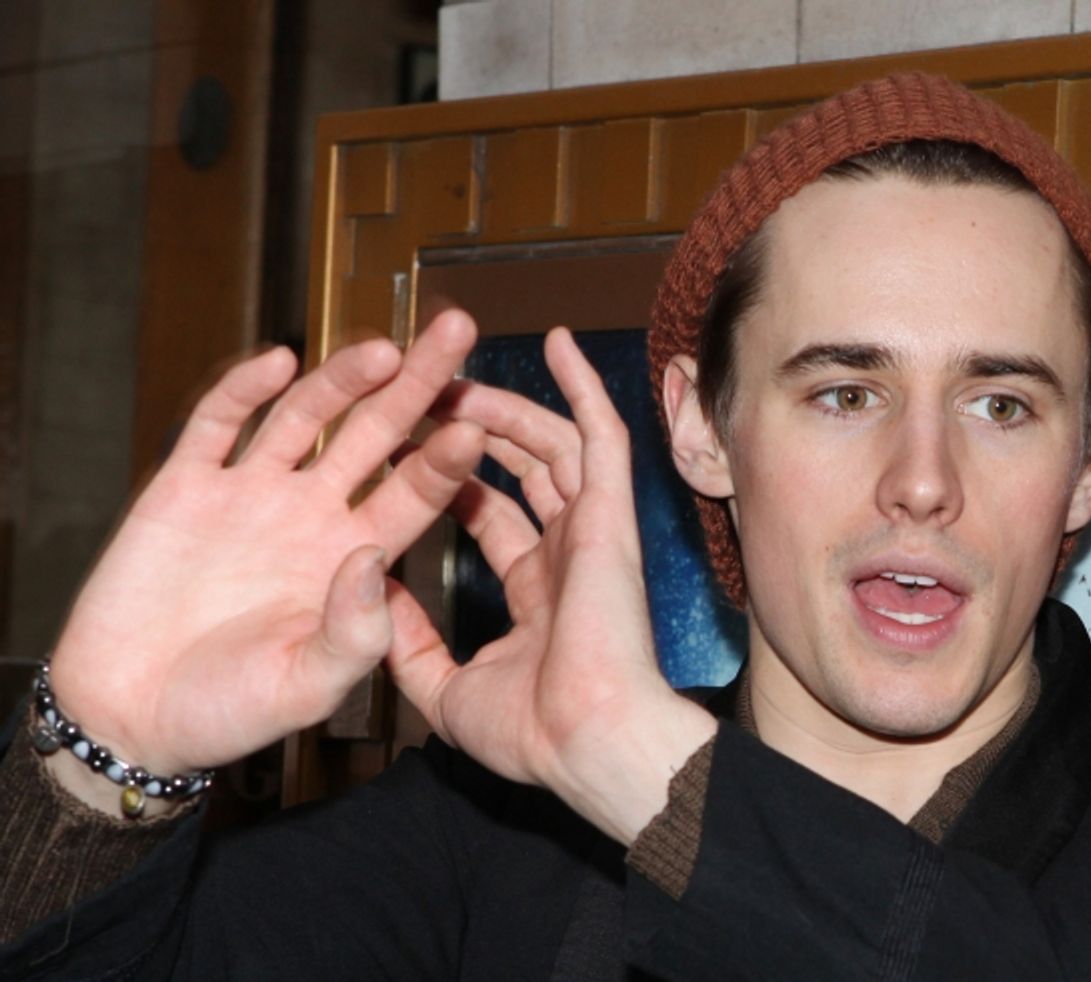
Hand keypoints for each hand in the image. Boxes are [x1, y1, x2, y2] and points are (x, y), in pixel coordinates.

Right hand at [48, 310, 484, 783]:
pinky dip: (243, 392)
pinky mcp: (185, 487)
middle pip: (375, 434)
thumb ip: (354, 634)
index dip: (444, 459)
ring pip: (306, 418)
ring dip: (340, 380)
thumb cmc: (226, 711)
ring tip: (382, 350)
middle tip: (457, 332)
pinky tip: (277, 363)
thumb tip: (373, 559)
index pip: (414, 493)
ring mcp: (250, 494)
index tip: (477, 424)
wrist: (132, 716)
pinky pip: (217, 426)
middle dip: (415, 385)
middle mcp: (310, 514)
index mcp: (351, 557)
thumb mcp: (306, 687)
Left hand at [393, 328, 716, 843]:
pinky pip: (599, 434)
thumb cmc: (529, 734)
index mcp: (535, 588)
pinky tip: (555, 343)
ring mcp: (589, 527)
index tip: (413, 451)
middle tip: (431, 397)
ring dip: (506, 407)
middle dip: (474, 429)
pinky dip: (583, 386)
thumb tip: (374, 592)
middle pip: (519, 468)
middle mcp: (565, 549)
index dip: (453, 480)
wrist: (584, 744)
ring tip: (459, 377)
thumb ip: (408, 642)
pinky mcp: (609, 512)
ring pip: (551, 443)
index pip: (493, 515)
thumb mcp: (444, 686)